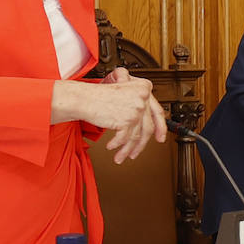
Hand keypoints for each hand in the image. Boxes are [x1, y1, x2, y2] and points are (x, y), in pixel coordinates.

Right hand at [52, 69, 166, 163]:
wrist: (83, 98)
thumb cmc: (98, 96)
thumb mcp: (124, 95)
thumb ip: (137, 104)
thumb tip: (147, 124)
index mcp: (144, 88)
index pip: (157, 111)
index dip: (161, 127)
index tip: (160, 137)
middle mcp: (142, 97)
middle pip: (148, 127)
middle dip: (141, 145)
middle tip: (136, 153)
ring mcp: (136, 108)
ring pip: (136, 136)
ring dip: (127, 149)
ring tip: (121, 156)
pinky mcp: (126, 119)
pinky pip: (125, 139)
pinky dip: (117, 145)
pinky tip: (111, 147)